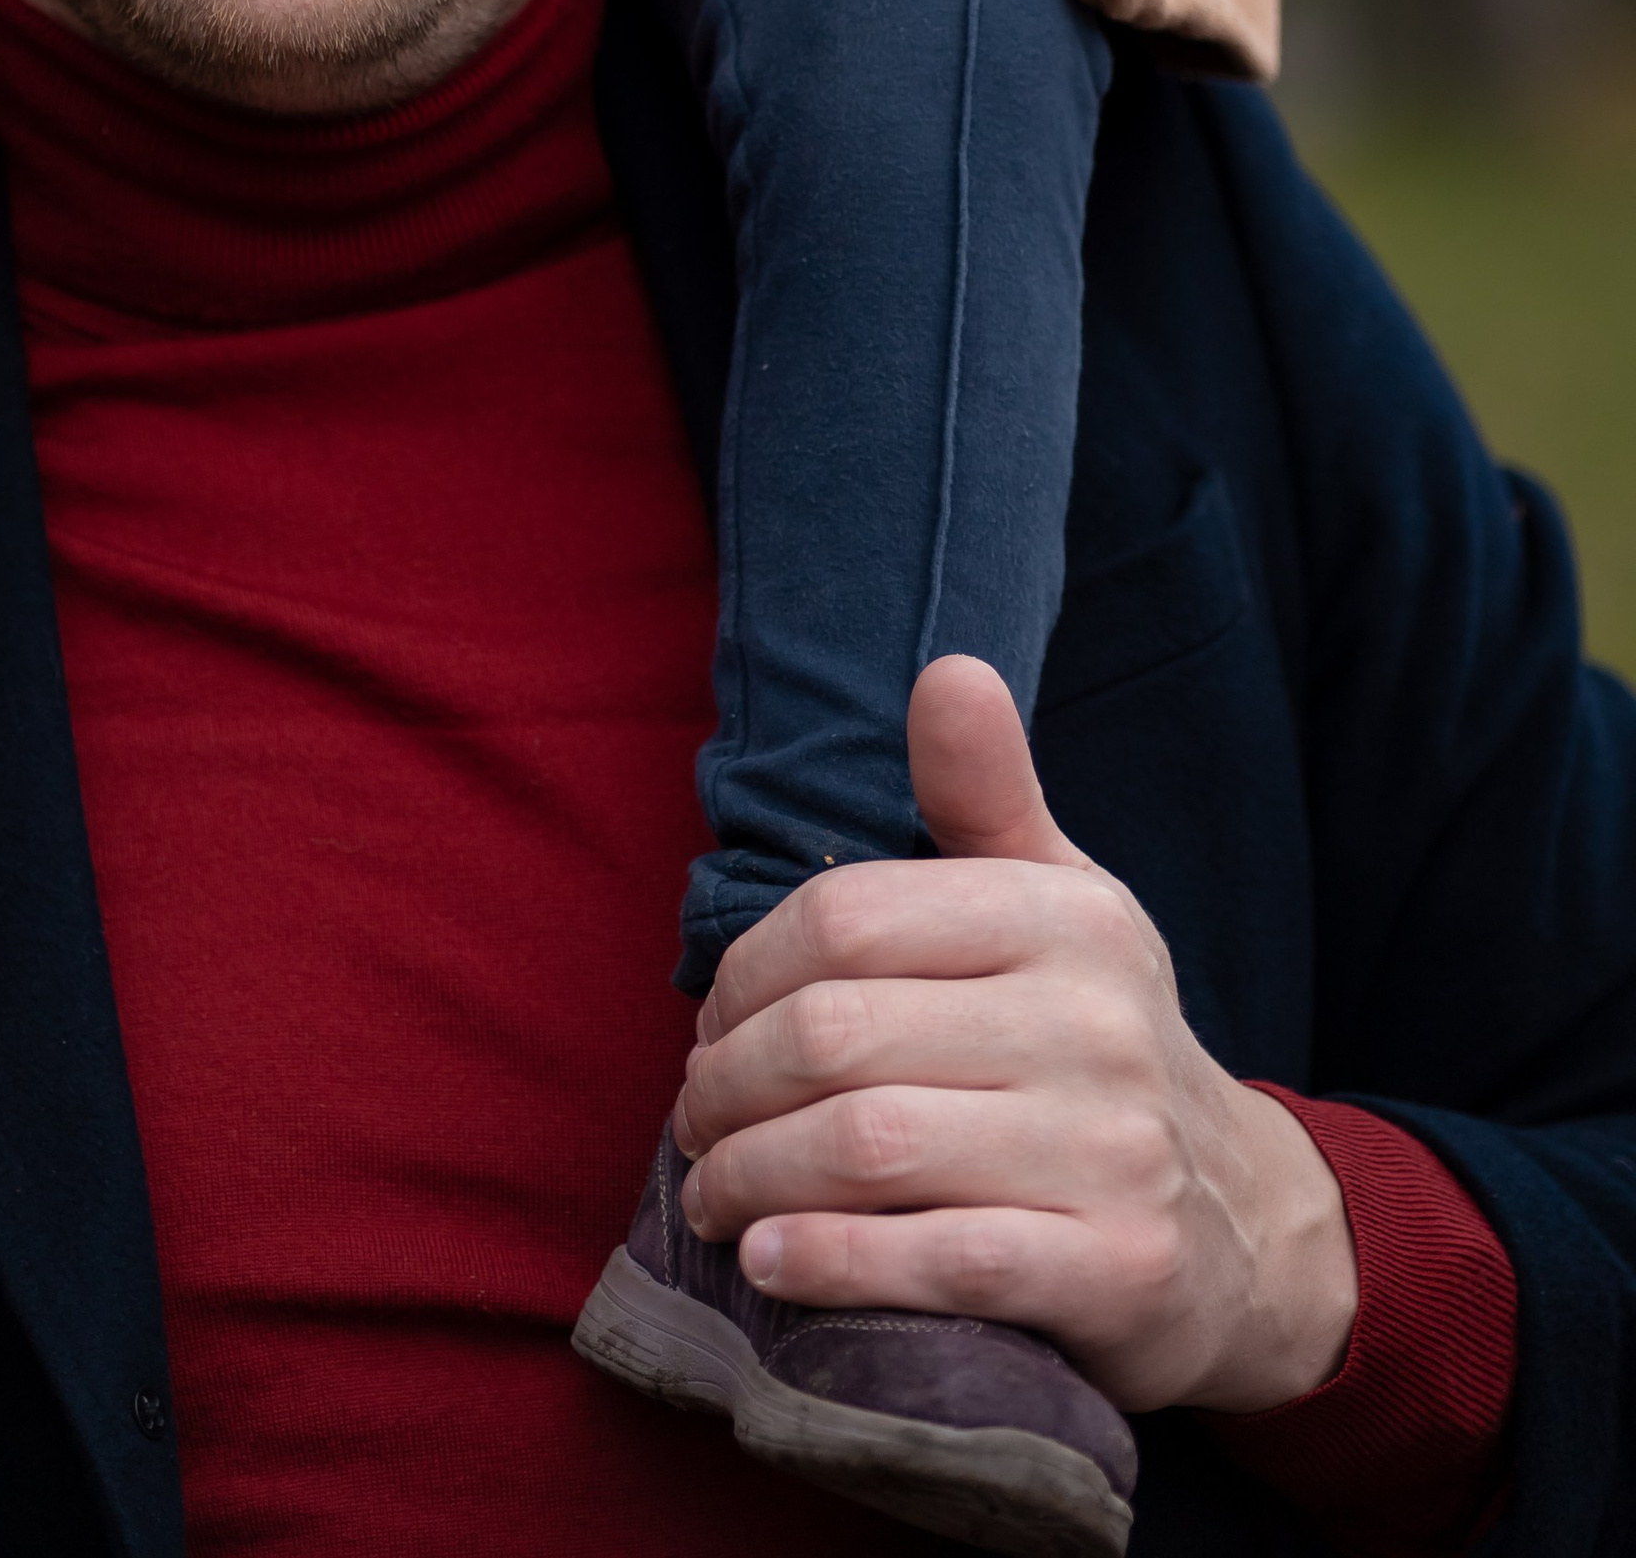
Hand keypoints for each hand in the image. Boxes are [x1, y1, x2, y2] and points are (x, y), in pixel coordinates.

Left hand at [672, 659, 1358, 1414]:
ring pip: (869, 1149)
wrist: (1248, 1228)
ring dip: (752, 1178)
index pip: (845, 919)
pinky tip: (770, 1262)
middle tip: (693, 1123)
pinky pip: (937, 1263)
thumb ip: (986, 796)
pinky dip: (828, 1264)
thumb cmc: (1099, 1045)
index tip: (707, 1028)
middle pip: (838, 1036)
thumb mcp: (1060, 905)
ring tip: (710, 1195)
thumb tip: (946, 670)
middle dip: (729, 1086)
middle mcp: (1097, 1024)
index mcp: (1067, 918)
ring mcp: (1112, 1153)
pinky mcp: (1114, 1271)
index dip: (744, 976)